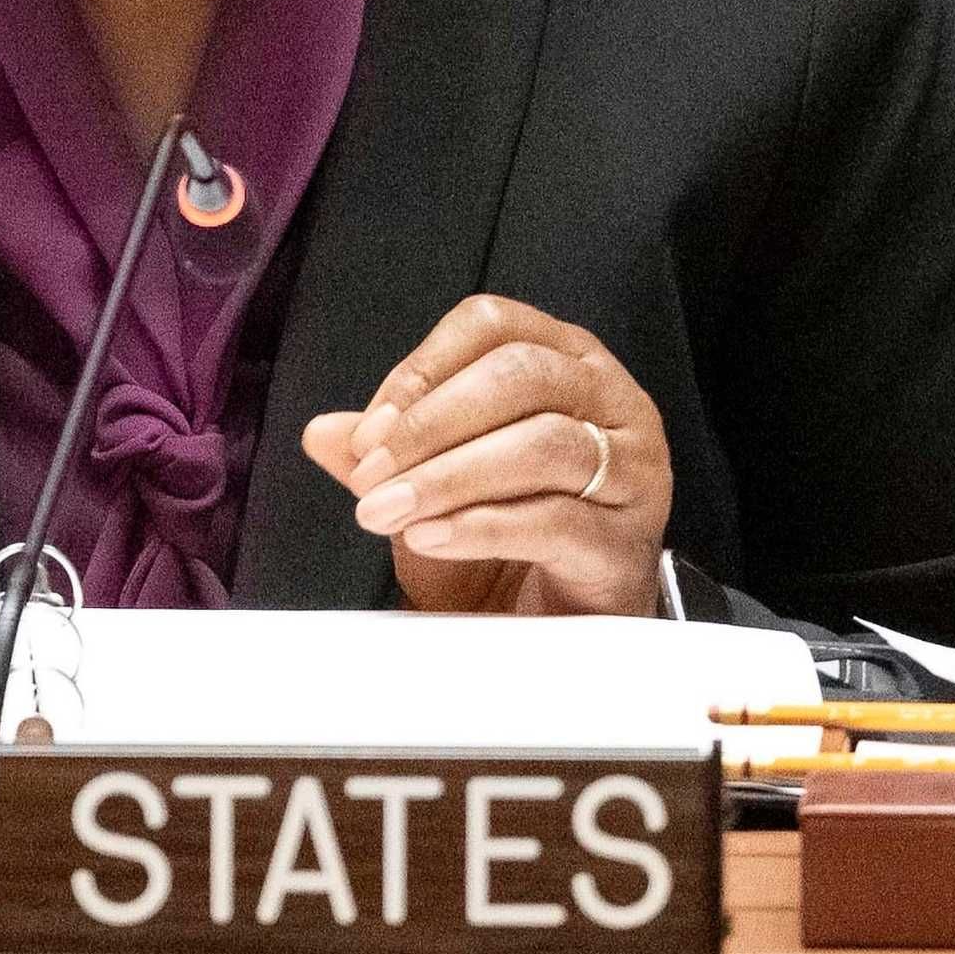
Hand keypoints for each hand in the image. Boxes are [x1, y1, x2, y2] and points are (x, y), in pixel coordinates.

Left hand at [300, 294, 668, 616]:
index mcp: (566, 361)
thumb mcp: (435, 485)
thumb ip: (388, 452)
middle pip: (521, 374)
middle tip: (370, 472)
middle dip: (431, 422)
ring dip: (448, 475)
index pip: (492, 324)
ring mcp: (632, 471)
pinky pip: (555, 520)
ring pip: (542, 442)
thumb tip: (321, 432)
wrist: (560, 629)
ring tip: (387, 509)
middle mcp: (612, 401)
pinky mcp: (626, 542)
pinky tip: (430, 537)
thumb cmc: (508, 542)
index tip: (370, 427)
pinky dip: (480, 526)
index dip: (423, 367)